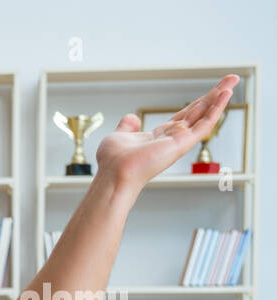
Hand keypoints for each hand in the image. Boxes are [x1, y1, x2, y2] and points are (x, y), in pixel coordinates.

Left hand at [95, 74, 238, 195]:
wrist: (115, 173)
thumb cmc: (114, 162)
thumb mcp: (119, 136)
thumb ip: (127, 127)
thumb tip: (131, 118)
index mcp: (160, 136)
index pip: (184, 115)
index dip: (197, 103)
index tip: (210, 92)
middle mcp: (172, 138)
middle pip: (199, 111)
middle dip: (214, 95)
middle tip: (231, 79)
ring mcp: (179, 141)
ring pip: (205, 114)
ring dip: (219, 97)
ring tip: (233, 81)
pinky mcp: (183, 143)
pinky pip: (205, 123)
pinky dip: (217, 108)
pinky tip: (226, 94)